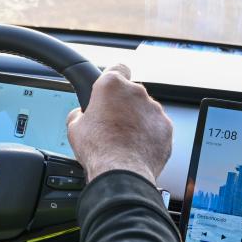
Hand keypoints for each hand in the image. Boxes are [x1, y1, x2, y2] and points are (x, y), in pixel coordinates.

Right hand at [66, 64, 172, 185]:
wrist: (122, 174)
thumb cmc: (98, 150)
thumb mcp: (74, 128)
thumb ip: (80, 114)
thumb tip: (81, 115)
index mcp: (112, 86)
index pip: (118, 68)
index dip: (114, 77)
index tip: (112, 88)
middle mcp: (136, 92)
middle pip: (131, 93)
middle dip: (124, 105)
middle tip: (112, 124)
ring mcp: (154, 109)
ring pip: (146, 110)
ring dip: (138, 120)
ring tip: (125, 141)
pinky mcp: (166, 127)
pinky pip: (157, 126)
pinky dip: (150, 134)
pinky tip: (138, 148)